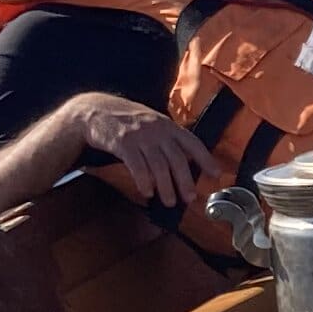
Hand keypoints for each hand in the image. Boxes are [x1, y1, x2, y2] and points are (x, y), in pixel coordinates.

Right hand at [75, 95, 217, 209]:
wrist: (96, 110)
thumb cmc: (127, 122)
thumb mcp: (153, 124)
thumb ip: (169, 140)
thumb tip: (187, 163)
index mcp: (168, 125)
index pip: (192, 143)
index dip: (206, 159)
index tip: (216, 175)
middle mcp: (157, 129)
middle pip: (177, 158)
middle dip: (185, 181)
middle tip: (189, 198)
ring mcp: (140, 135)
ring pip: (158, 166)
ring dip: (166, 187)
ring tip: (169, 201)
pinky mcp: (123, 143)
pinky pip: (137, 166)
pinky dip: (144, 182)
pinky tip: (147, 192)